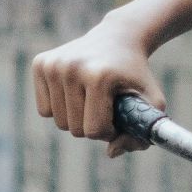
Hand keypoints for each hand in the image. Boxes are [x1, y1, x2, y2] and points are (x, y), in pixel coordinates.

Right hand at [31, 13, 166, 158]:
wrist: (119, 38)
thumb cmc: (136, 74)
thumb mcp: (151, 102)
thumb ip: (141, 134)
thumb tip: (111, 153)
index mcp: (99, 76)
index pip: (94, 130)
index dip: (109, 131)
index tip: (119, 117)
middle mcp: (71, 68)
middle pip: (74, 128)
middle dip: (92, 124)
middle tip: (106, 105)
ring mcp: (53, 64)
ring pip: (58, 121)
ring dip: (77, 117)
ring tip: (92, 97)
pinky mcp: (40, 63)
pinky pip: (44, 109)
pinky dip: (60, 108)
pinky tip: (76, 89)